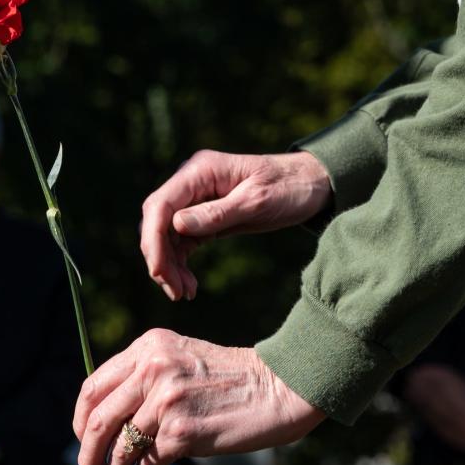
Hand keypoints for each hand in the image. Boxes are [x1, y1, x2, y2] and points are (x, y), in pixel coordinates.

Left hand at [74, 330, 323, 464]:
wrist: (282, 388)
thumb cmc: (233, 380)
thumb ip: (145, 380)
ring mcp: (166, 400)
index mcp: (147, 348)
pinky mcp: (182, 431)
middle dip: (87, 456)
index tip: (84, 442)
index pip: (92, 388)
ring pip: (120, 448)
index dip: (81, 422)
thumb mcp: (182, 360)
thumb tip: (106, 427)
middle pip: (97, 421)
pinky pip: (145, 464)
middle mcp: (152, 368)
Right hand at [140, 150, 331, 300]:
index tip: (159, 272)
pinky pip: (180, 242)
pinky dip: (180, 265)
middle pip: (156, 222)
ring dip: (170, 267)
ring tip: (185, 294)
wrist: (310, 185)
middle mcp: (191, 183)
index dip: (153, 240)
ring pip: (165, 236)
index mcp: (200, 171)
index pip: (160, 205)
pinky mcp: (202, 217)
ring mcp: (195, 200)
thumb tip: (176, 226)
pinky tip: (189, 285)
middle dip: (160, 258)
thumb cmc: (289, 187)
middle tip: (174, 291)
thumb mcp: (258, 201)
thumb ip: (217, 213)